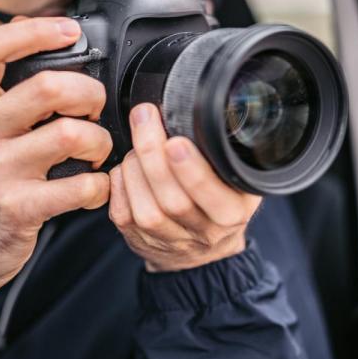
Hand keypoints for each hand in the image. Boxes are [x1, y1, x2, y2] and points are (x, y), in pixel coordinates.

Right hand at [0, 17, 111, 316]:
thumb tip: (26, 24)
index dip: (35, 30)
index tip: (69, 30)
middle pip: (50, 86)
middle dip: (90, 94)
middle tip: (95, 109)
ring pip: (74, 135)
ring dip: (101, 143)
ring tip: (97, 153)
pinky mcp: (19, 208)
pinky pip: (83, 186)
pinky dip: (100, 186)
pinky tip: (93, 187)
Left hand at [108, 103, 261, 271]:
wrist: (202, 247)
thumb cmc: (219, 200)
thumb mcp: (237, 178)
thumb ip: (223, 154)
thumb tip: (196, 111)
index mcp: (232, 212)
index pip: (213, 196)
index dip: (192, 171)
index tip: (176, 142)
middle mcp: (203, 232)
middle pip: (173, 201)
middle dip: (153, 155)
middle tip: (145, 117)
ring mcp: (170, 240)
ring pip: (146, 210)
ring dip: (134, 169)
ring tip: (137, 144)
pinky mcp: (141, 240)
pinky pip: (123, 214)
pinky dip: (120, 183)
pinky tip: (126, 166)